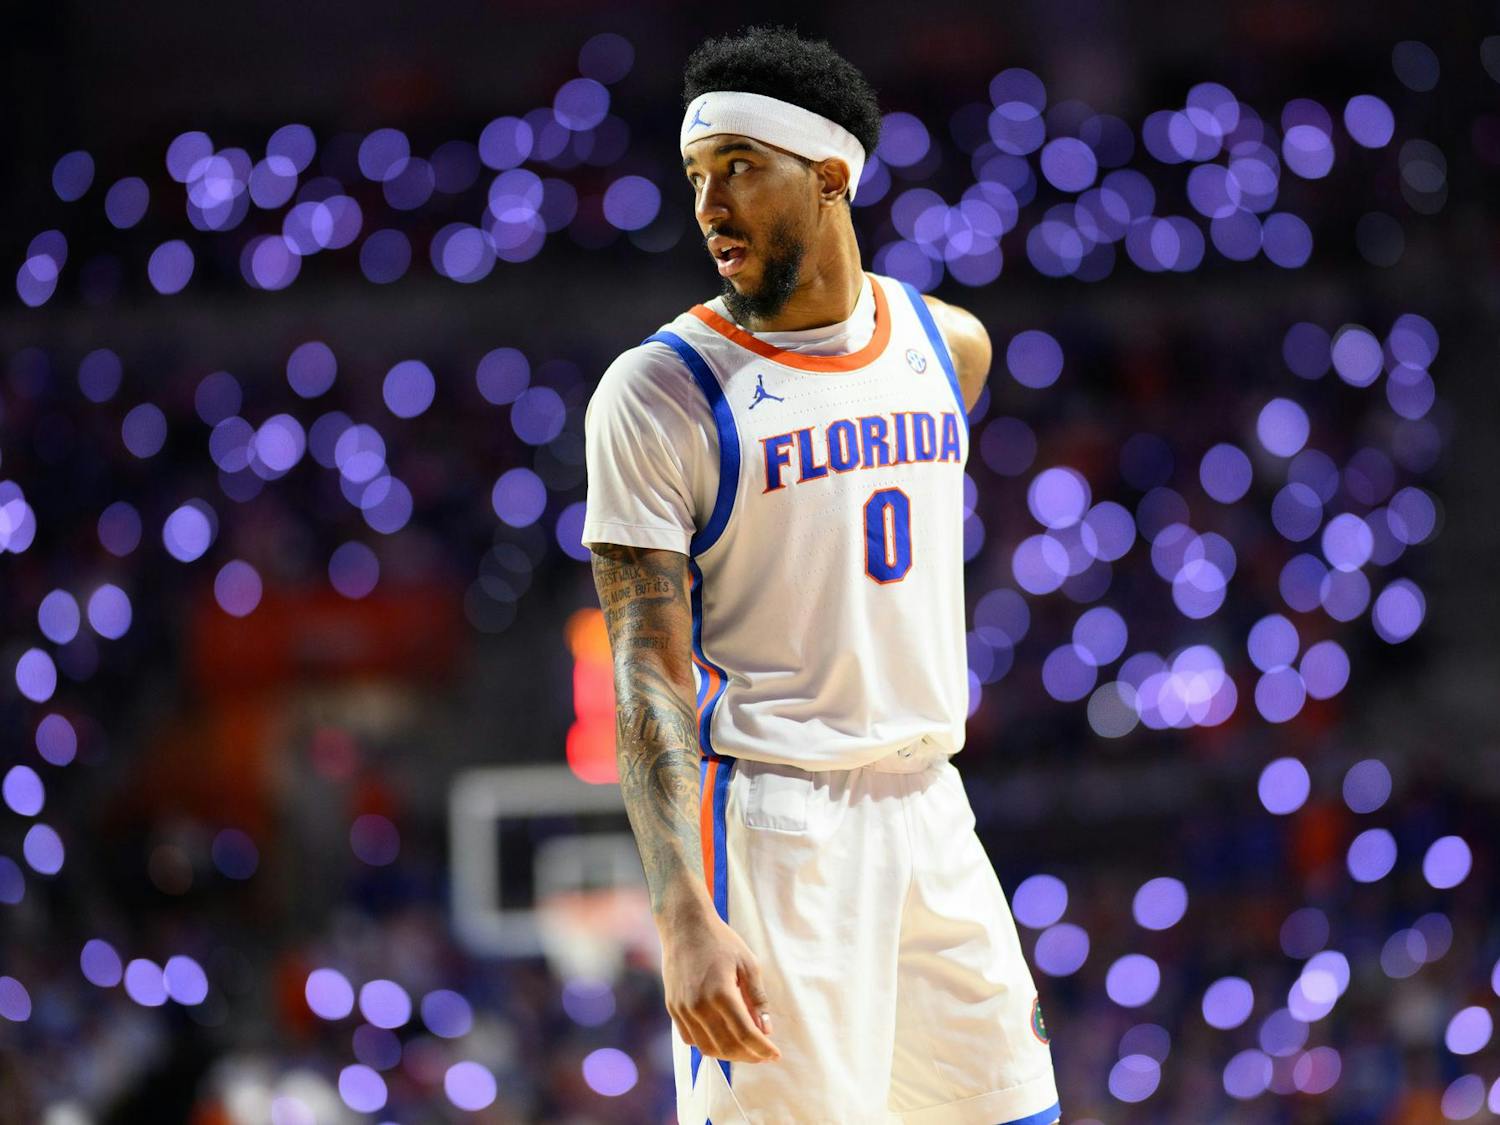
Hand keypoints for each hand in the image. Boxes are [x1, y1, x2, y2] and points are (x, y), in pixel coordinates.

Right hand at [660, 910, 780, 1062]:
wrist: (685, 926)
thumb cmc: (720, 941)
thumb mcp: (748, 963)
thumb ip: (758, 998)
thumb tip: (765, 1029)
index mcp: (721, 993)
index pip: (745, 1034)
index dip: (762, 1049)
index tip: (775, 1054)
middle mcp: (699, 1005)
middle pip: (727, 1046)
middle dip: (749, 1056)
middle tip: (762, 1053)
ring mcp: (683, 1009)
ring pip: (707, 1048)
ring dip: (729, 1055)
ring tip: (745, 1049)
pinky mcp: (673, 1008)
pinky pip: (690, 1039)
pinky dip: (708, 1045)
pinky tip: (721, 1038)